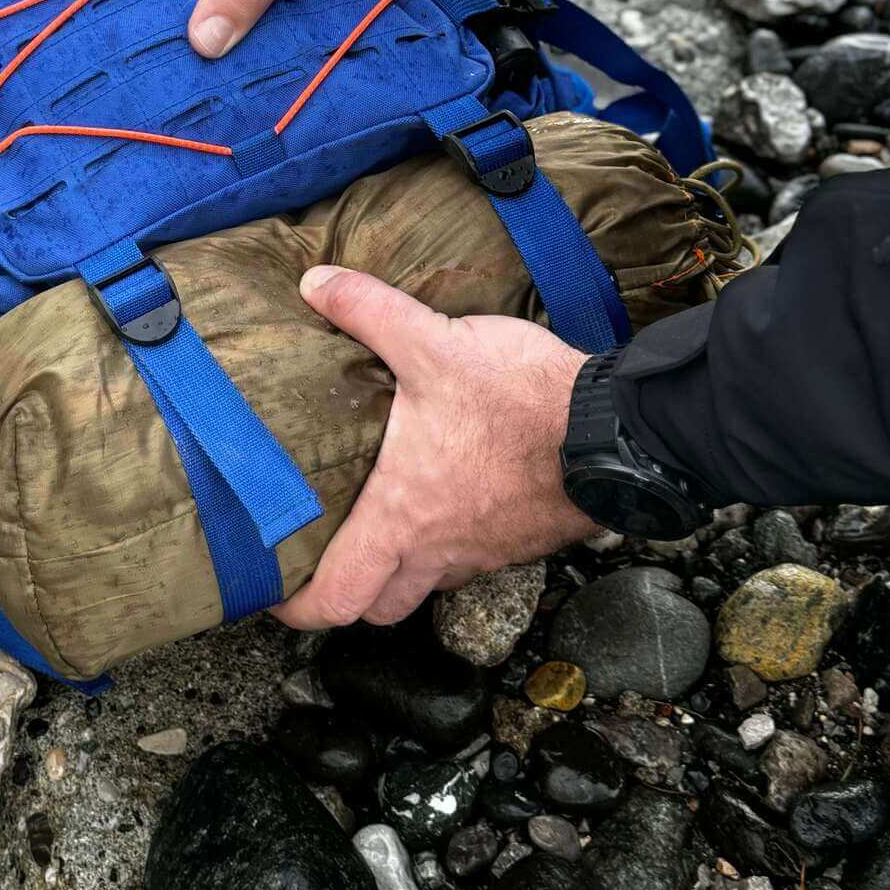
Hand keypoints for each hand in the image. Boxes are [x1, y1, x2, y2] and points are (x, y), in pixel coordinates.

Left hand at [271, 267, 597, 630]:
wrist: (618, 427)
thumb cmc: (522, 401)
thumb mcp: (434, 343)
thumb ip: (369, 312)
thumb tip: (315, 282)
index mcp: (401, 519)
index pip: (335, 599)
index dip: (295, 606)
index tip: (271, 589)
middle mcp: (439, 551)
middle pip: (377, 608)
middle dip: (345, 593)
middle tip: (322, 555)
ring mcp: (486, 552)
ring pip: (427, 583)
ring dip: (399, 565)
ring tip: (378, 519)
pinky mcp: (523, 539)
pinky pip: (472, 558)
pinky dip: (449, 542)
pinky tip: (446, 494)